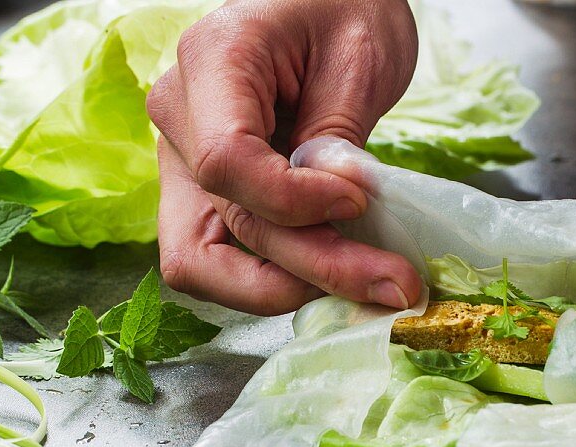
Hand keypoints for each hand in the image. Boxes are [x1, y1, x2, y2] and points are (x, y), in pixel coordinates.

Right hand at [147, 0, 421, 314]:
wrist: (327, 5)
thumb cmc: (343, 8)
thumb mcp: (360, 55)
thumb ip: (340, 137)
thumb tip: (340, 213)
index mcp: (211, 62)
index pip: (225, 162)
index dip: (293, 201)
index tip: (358, 201)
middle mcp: (180, 120)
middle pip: (226, 227)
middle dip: (315, 267)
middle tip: (396, 284)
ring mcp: (184, 164)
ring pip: (203, 265)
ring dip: (288, 289)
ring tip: (369, 284)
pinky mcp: (206, 196)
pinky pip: (223, 261)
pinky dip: (280, 280)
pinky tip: (341, 274)